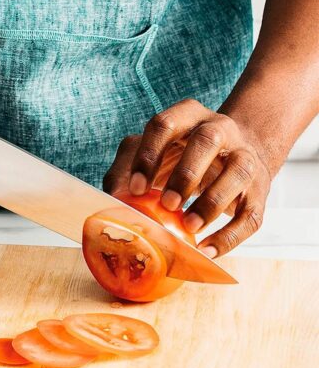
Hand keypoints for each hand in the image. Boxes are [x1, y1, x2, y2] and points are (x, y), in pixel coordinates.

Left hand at [103, 99, 271, 257]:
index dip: (148, 156)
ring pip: (237, 172)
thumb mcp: (151, 153)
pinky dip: (229, 236)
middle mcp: (220, 129)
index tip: (134, 188)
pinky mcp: (259, 190)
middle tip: (167, 204)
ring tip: (189, 226)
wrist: (233, 156)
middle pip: (207, 141)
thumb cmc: (180, 157)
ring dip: (211, 202)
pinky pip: (249, 214)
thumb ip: (125, 169)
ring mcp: (244, 157)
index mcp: (187, 116)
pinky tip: (206, 251)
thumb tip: (108, 199)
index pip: (165, 124)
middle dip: (185, 174)